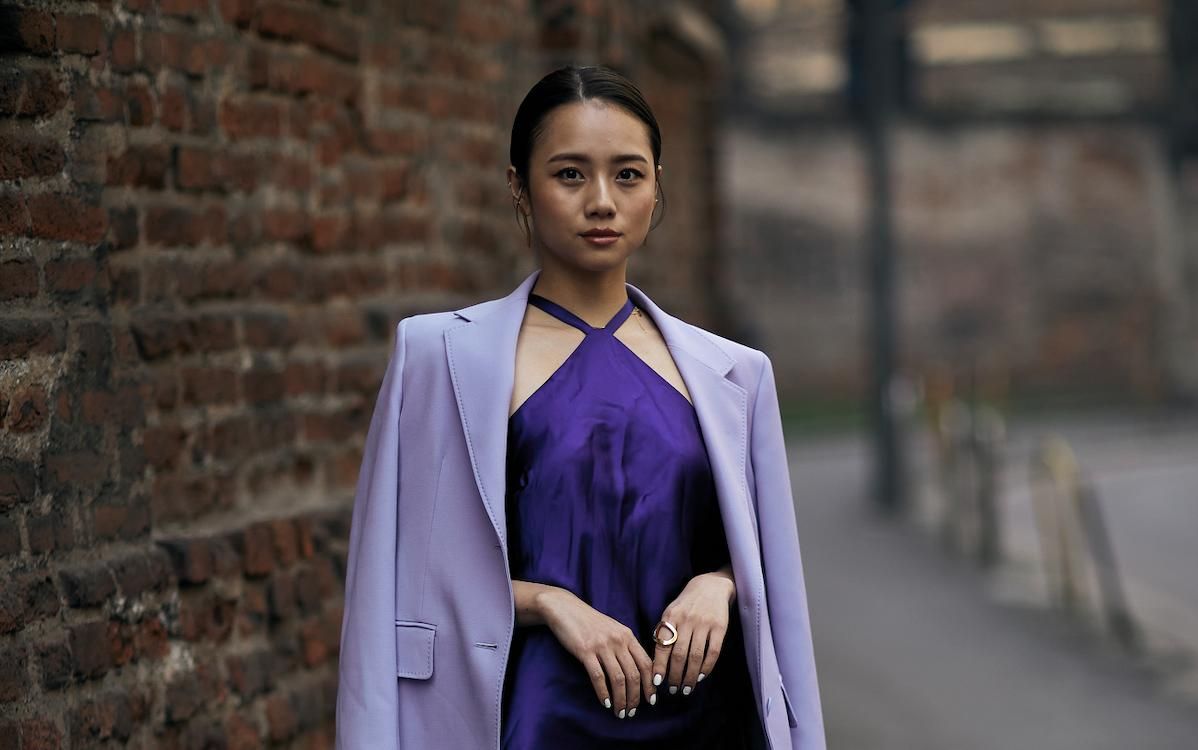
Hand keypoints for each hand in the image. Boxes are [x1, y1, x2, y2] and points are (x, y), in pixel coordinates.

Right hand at [536, 587, 655, 718]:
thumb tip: (638, 671)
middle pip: (633, 674)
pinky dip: (604, 693)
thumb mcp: (613, 630)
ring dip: (621, 699)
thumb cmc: (590, 622)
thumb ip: (626, 646)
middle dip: (635, 697)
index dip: (650, 684)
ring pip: (618, 678)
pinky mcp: (585, 651)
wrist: (565, 609)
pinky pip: (598, 677)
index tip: (650, 700)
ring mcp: (602, 645)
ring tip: (620, 712)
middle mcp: (618, 640)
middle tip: (632, 712)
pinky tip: (606, 703)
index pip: (646, 664)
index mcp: (627, 635)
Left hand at [651, 568, 735, 697]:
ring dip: (690, 676)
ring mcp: (704, 623)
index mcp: (671, 617)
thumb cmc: (686, 603)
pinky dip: (707, 667)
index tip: (657, 682)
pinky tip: (701, 676)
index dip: (659, 666)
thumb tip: (656, 661)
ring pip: (696, 656)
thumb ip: (664, 632)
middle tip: (673, 690)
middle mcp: (687, 620)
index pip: (663, 646)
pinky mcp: (720, 627)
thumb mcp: (671, 612)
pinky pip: (713, 652)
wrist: (711, 586)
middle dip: (675, 676)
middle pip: (679, 655)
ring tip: (687, 688)